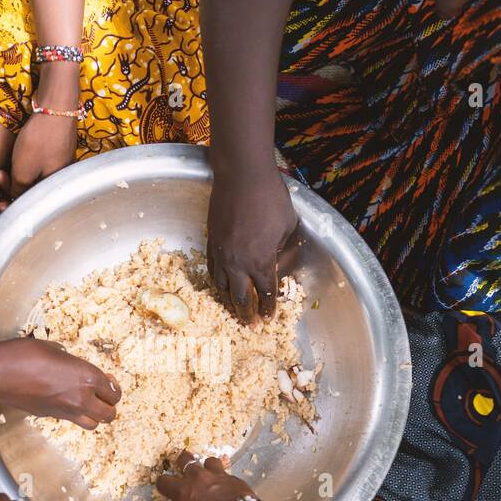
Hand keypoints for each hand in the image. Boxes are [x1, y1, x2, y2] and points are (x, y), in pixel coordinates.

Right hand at [0, 338, 121, 428]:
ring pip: (94, 424)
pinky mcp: (51, 417)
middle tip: (102, 396)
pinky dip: (75, 414)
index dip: (113, 387)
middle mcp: (81, 397)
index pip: (113, 391)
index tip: (109, 381)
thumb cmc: (23, 354)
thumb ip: (68, 358)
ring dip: (95, 415)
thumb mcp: (52, 348)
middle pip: (109, 413)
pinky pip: (72, 421)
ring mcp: (66, 411)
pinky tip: (67, 401)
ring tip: (88, 404)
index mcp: (87, 376)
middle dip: (109, 405)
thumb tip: (70, 361)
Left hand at [2, 111, 77, 199]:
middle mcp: (61, 176)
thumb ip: (18, 188)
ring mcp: (61, 161)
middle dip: (13, 186)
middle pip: (34, 188)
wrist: (56, 107)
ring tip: (1, 168)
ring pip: (36, 175)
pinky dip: (27, 163)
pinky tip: (18, 156)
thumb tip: (16, 196)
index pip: (33, 202)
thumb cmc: (41, 140)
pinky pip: (41, 162)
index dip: (13, 205)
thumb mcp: (24, 170)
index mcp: (55, 186)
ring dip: (17, 173)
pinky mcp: (58, 148)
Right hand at [155, 449, 261, 500]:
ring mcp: (217, 475)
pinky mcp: (235, 478)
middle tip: (184, 467)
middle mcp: (198, 478)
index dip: (163, 484)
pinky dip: (225, 479)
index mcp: (183, 491)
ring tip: (210, 474)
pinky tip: (228, 488)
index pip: (164, 481)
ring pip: (209, 460)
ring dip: (207, 466)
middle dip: (183, 461)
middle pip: (185, 459)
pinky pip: (226, 473)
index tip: (165, 487)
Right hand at [207, 167, 297, 323]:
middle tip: (250, 325)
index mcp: (262, 261)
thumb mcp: (288, 226)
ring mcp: (222, 253)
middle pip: (241, 298)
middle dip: (246, 314)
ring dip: (228, 302)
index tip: (269, 318)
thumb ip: (284, 250)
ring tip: (232, 311)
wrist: (242, 175)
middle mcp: (239, 263)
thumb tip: (279, 263)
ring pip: (222, 287)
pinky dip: (217, 282)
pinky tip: (220, 285)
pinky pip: (212, 270)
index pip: (266, 293)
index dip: (268, 308)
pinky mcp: (211, 242)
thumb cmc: (270, 197)